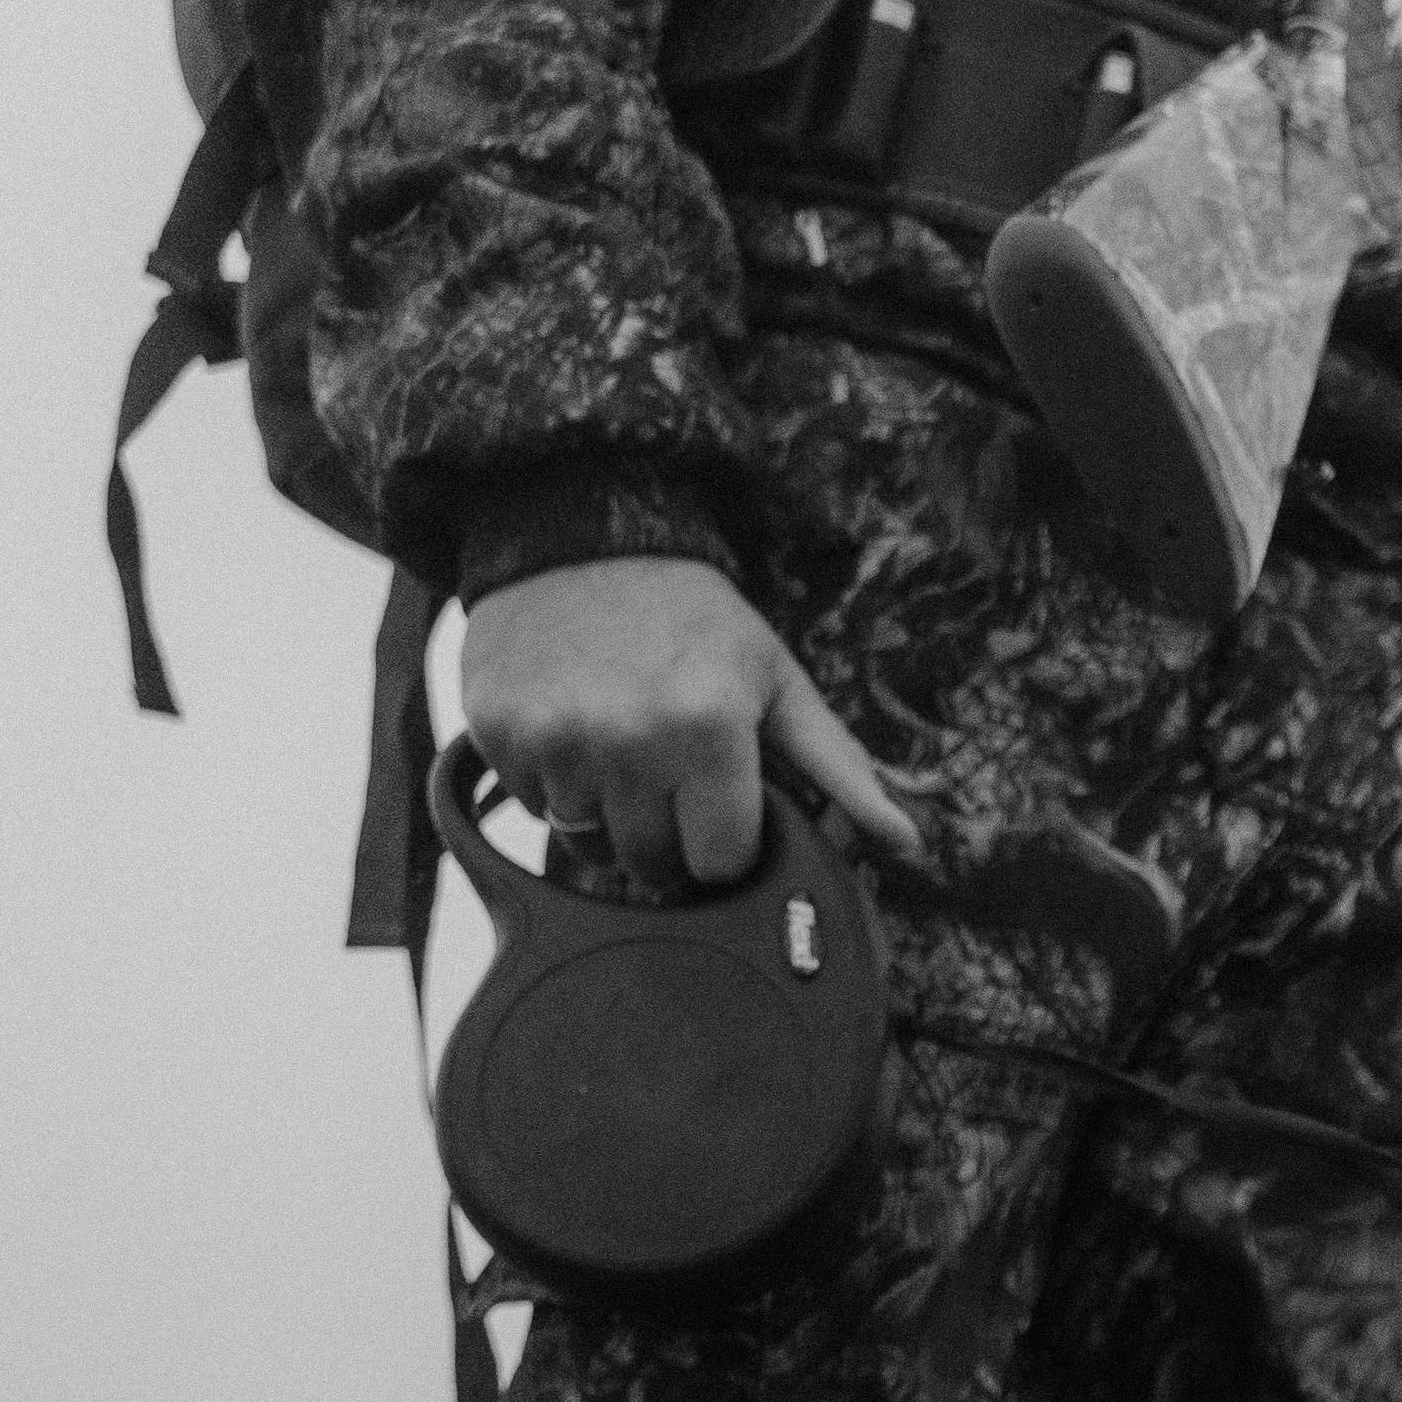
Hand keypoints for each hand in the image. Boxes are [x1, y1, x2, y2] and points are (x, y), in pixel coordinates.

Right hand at [459, 556, 918, 888]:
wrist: (578, 536)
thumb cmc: (693, 619)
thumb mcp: (777, 682)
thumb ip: (839, 770)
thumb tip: (907, 844)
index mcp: (708, 731)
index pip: (720, 863)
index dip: (726, 845)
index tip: (722, 809)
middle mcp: (626, 740)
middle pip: (651, 866)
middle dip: (669, 838)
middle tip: (670, 776)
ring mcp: (553, 739)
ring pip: (587, 844)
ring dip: (609, 815)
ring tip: (621, 745)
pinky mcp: (495, 731)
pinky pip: (530, 808)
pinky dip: (553, 785)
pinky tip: (574, 729)